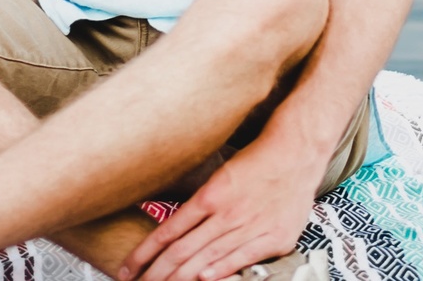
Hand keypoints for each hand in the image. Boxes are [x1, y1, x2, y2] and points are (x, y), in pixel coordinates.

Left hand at [120, 134, 320, 280]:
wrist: (296, 153)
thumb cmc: (255, 163)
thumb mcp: (219, 176)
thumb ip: (199, 203)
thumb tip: (174, 227)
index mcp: (208, 195)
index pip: (167, 232)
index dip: (144, 254)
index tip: (126, 269)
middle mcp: (225, 213)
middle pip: (183, 251)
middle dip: (157, 273)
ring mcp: (250, 226)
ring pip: (207, 259)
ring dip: (181, 279)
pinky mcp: (273, 239)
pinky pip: (242, 259)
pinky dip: (221, 271)